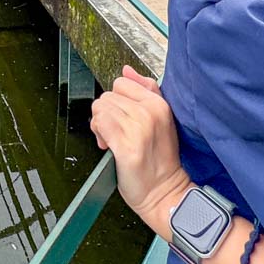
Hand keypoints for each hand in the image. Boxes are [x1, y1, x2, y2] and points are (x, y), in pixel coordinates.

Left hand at [90, 66, 192, 236]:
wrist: (164, 193)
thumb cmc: (159, 160)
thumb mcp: (159, 119)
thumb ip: (144, 91)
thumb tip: (127, 70)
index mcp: (158, 104)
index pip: (121, 83)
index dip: (117, 101)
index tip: (122, 118)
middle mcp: (149, 112)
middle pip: (107, 96)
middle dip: (106, 114)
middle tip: (116, 134)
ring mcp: (139, 128)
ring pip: (100, 109)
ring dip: (101, 126)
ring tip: (113, 141)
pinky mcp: (127, 145)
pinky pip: (100, 123)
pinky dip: (99, 134)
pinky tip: (108, 147)